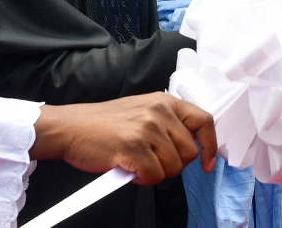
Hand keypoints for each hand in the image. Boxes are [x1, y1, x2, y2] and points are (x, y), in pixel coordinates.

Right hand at [31, 93, 216, 184]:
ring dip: (156, 173)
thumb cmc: (103, 124)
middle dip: (174, 165)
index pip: (203, 121)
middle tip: (152, 163)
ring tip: (136, 163)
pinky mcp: (134, 147)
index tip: (207, 162)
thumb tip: (190, 147)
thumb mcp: (142, 111)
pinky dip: (143, 180)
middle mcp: (159, 112)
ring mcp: (147, 129)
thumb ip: (167, 124)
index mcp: (164, 101)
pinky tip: (129, 169)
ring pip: (173, 167)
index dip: (209, 145)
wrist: (71, 127)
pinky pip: (154, 176)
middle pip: (189, 152)